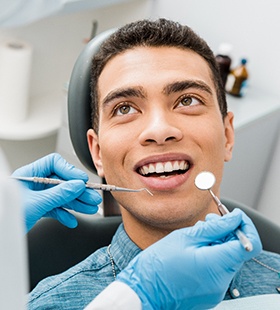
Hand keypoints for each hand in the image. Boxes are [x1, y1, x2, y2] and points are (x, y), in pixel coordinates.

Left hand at [12, 153, 101, 231]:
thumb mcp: (36, 203)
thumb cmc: (6, 217)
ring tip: (89, 208)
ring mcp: (37, 196)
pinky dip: (64, 214)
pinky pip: (55, 208)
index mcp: (30, 174)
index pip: (54, 164)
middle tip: (92, 197)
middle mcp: (34, 184)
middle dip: (78, 191)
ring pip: (61, 196)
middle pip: (62, 182)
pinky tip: (71, 220)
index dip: (70, 171)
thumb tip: (77, 186)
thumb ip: (59, 194)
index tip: (81, 181)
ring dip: (76, 203)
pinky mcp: (38, 208)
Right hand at [116, 209, 261, 309]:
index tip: (233, 216)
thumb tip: (234, 218)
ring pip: (228, 258)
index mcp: (216, 265)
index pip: (249, 244)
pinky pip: (219, 269)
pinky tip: (195, 248)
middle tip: (209, 220)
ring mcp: (216, 289)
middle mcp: (221, 281)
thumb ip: (214, 227)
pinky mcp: (210, 292)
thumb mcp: (185, 237)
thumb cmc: (158, 265)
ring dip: (218, 242)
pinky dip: (212, 255)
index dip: (244, 226)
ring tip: (198, 233)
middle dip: (227, 231)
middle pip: (238, 250)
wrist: (144, 291)